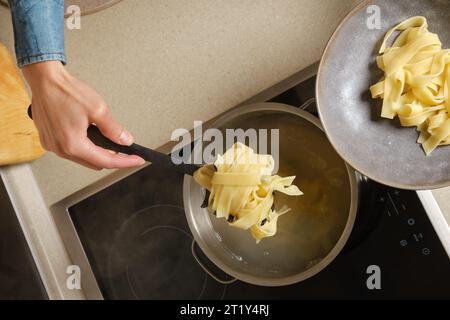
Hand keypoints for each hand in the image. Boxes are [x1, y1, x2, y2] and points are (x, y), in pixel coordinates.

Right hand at [22, 61, 144, 169]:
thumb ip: (114, 129)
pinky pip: (71, 150)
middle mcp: (60, 149)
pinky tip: (91, 137)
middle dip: (111, 158)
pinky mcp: (48, 140)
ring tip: (108, 141)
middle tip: (125, 149)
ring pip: (82, 158)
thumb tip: (125, 140)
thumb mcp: (98, 109)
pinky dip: (84, 147)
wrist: (45, 80)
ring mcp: (52, 145)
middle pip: (94, 163)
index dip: (125, 161)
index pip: (106, 161)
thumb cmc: (66, 91)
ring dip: (97, 152)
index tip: (137, 160)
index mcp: (73, 144)